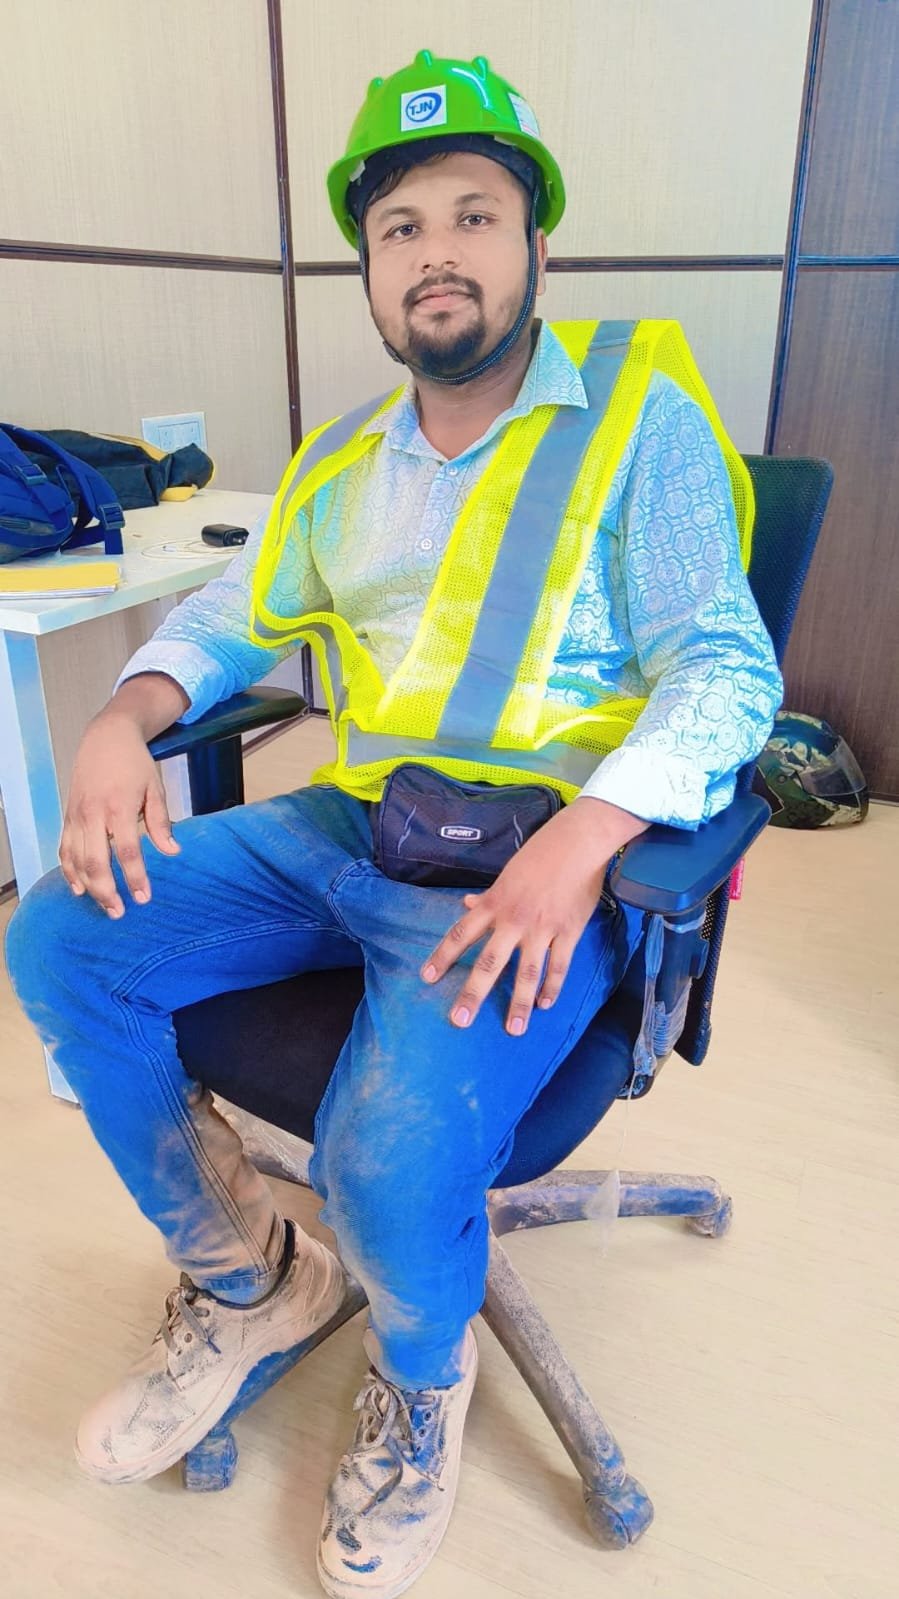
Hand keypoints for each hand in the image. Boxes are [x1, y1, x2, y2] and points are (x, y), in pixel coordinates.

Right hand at [59, 708, 179, 916]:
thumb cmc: (135, 763)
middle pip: (96, 861)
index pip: (127, 851)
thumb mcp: (155, 788)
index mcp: (120, 807)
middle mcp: (94, 814)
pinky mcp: (68, 816)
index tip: (144, 898)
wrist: (106, 736)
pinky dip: (69, 870)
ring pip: (76, 860)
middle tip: (120, 912)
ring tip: (105, 906)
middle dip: (107, 891)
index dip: (135, 877)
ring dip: (89, 886)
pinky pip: (64, 849)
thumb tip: (173, 852)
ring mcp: (77, 816)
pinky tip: (78, 888)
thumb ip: (161, 822)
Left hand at [421, 797, 647, 1034]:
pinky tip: (545, 1005)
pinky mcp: (568, 932)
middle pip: (489, 962)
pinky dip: (552, 987)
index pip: (461, 933)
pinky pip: (559, 966)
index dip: (443, 956)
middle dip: (473, 993)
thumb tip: (467, 905)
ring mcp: (541, 929)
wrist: (577, 843)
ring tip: (513, 1029)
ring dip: (519, 1004)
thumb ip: (489, 897)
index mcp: (495, 904)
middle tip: (460, 1020)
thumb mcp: (508, 874)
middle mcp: (513, 921)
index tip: (427, 977)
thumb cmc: (541, 855)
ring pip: (527, 973)